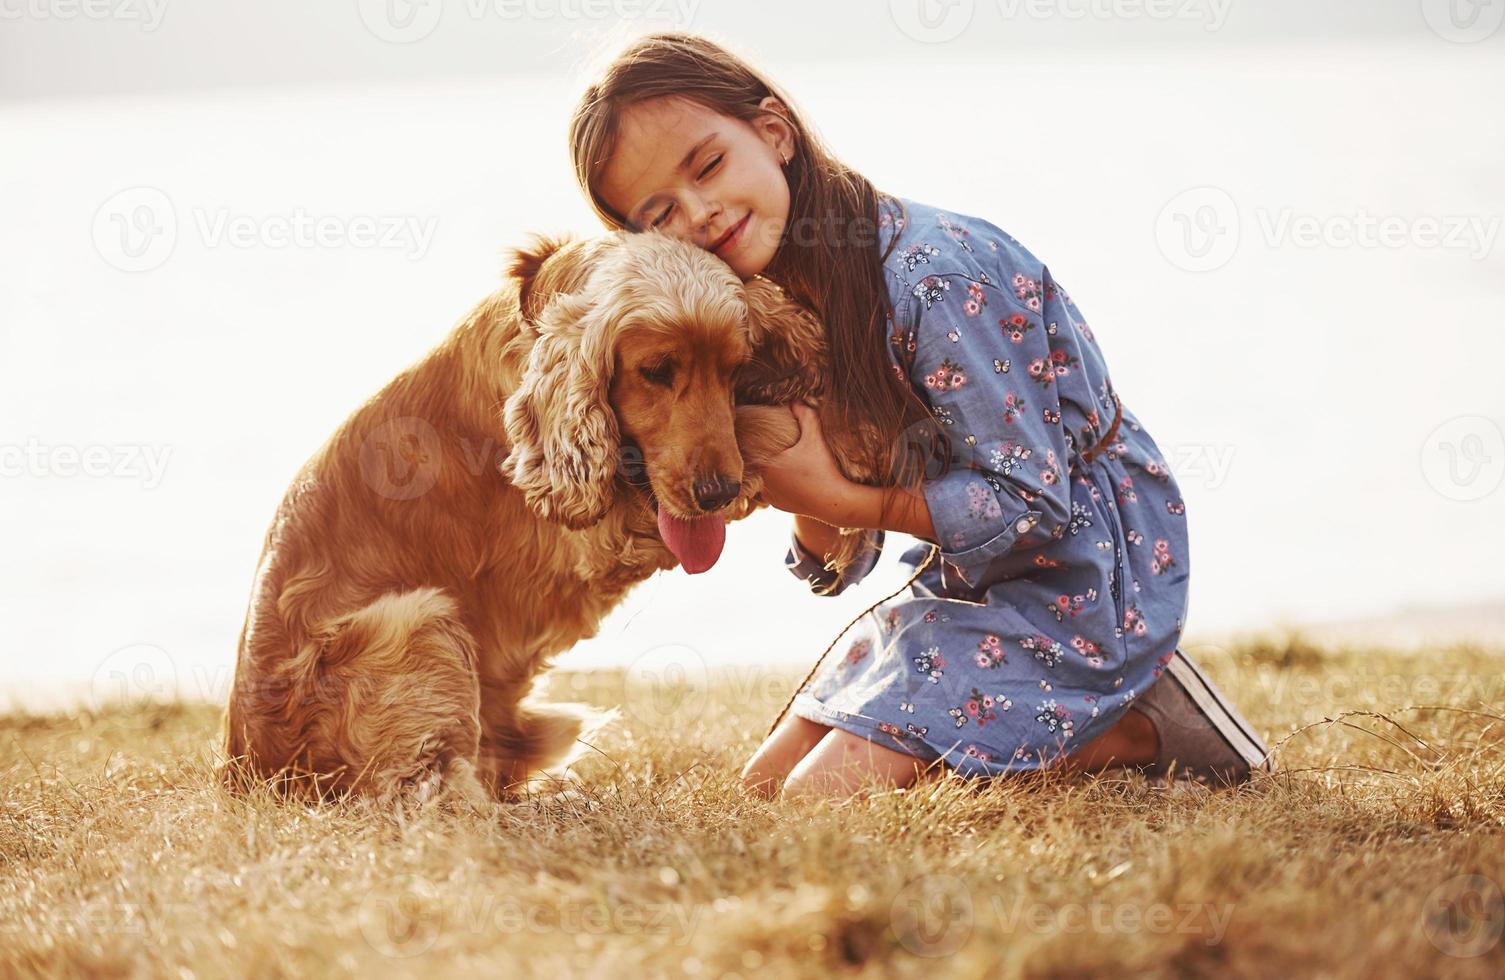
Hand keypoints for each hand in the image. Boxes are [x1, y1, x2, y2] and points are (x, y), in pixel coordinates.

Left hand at [757, 402, 860, 523]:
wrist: (836, 502)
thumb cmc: (824, 468)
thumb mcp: (815, 438)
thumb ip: (805, 415)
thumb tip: (796, 400)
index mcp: (767, 466)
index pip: (749, 452)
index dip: (749, 444)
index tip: (749, 436)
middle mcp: (764, 484)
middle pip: (752, 467)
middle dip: (756, 458)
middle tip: (758, 448)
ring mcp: (771, 497)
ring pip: (758, 482)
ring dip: (763, 474)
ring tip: (768, 463)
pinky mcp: (779, 507)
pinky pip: (768, 494)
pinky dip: (772, 486)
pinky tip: (780, 479)